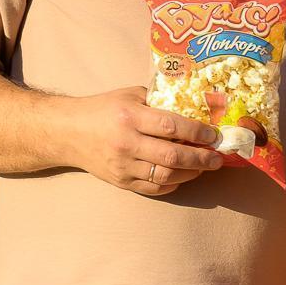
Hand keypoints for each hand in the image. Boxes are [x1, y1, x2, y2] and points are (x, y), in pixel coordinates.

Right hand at [57, 87, 221, 195]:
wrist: (68, 133)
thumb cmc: (102, 109)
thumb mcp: (129, 95)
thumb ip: (157, 102)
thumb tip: (192, 108)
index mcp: (130, 116)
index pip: (171, 126)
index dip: (197, 132)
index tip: (213, 135)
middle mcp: (127, 143)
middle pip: (173, 155)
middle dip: (201, 158)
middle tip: (217, 157)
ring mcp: (124, 166)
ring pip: (166, 176)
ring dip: (191, 173)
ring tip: (204, 167)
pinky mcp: (121, 182)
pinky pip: (154, 189)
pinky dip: (173, 184)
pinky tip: (182, 176)